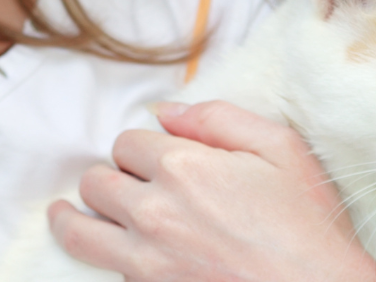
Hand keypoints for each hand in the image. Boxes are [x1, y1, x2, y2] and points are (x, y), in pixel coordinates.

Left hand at [49, 100, 375, 281]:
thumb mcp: (281, 149)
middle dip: (108, 176)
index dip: (140, 147)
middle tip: (124, 183)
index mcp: (183, 167)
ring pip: (80, 230)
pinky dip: (103, 258)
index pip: (127, 142)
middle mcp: (154, 212)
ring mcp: (147, 259)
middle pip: (96, 181)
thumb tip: (167, 111)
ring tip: (67, 212)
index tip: (154, 157)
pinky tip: (106, 251)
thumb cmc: (308, 226)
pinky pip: (105, 270)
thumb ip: (218, 118)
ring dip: (74, 216)